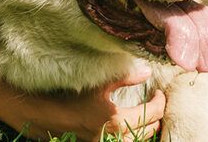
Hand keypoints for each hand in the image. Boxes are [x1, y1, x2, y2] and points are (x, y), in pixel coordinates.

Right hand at [11, 65, 164, 140]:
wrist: (47, 115)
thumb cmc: (71, 96)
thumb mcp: (98, 83)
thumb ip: (124, 77)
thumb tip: (146, 72)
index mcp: (116, 120)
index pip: (152, 113)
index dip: (160, 102)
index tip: (160, 92)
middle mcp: (114, 137)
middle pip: (149, 129)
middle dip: (157, 116)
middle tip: (158, 103)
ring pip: (138, 140)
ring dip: (147, 129)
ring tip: (149, 117)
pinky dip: (133, 136)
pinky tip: (132, 127)